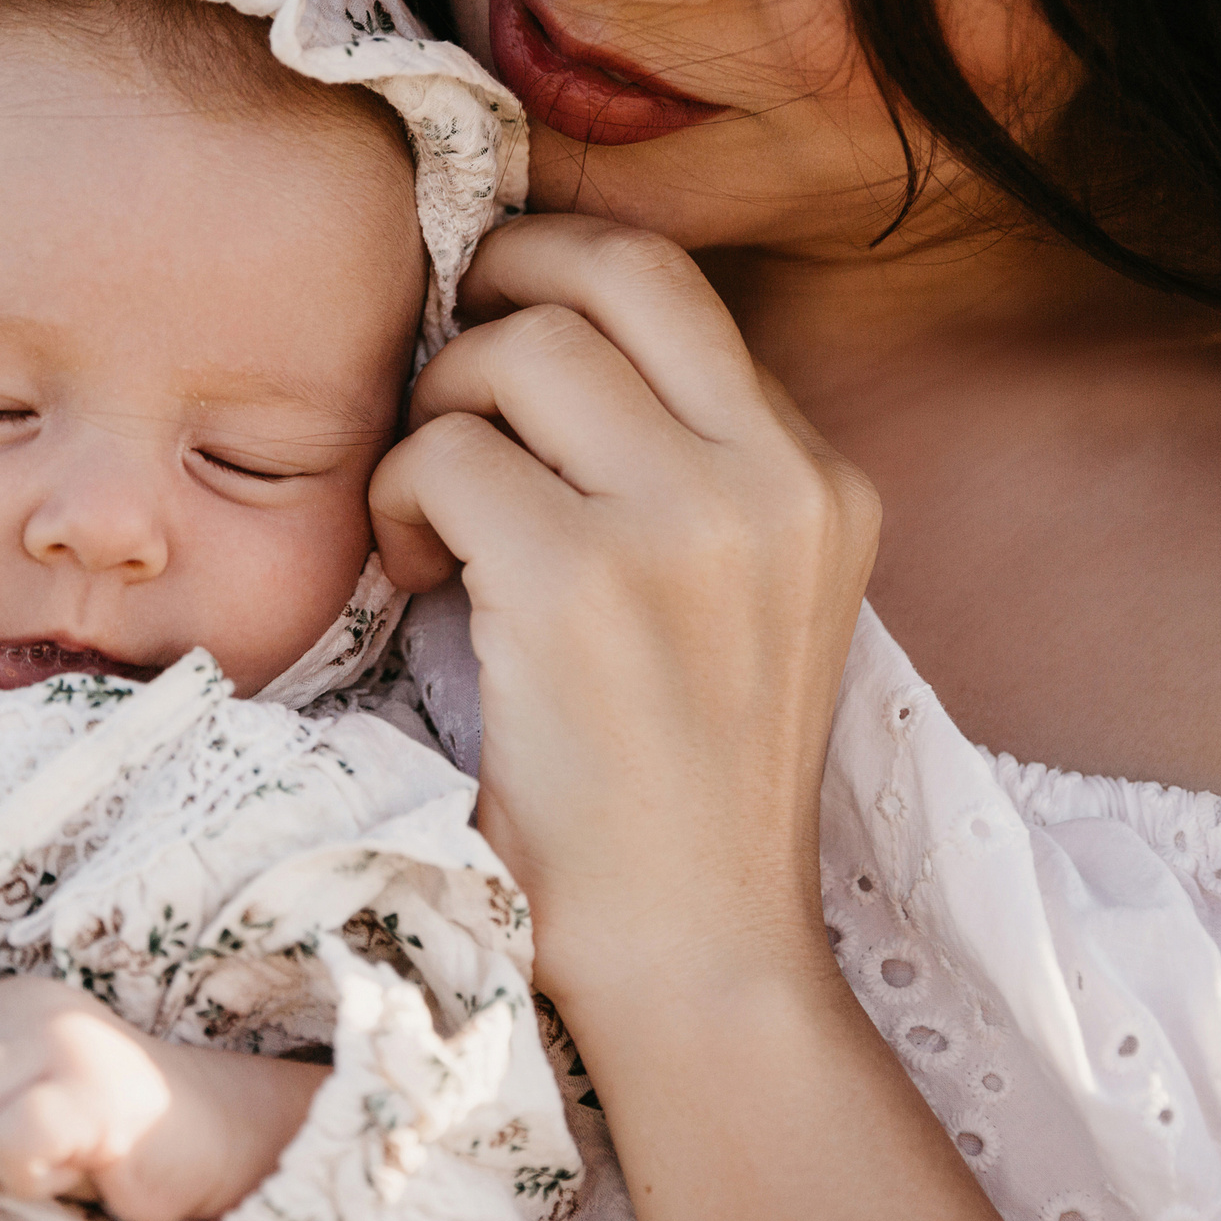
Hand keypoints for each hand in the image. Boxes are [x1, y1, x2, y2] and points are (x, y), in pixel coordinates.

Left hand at [0, 975, 325, 1220]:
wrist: (213, 1134)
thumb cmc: (104, 1129)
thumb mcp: (18, 1111)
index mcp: (5, 998)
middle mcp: (29, 1006)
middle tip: (33, 1145)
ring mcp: (64, 1043)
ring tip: (58, 1152)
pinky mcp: (93, 1091)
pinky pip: (13, 1143)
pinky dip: (31, 1176)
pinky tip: (77, 1166)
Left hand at [370, 215, 879, 995]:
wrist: (698, 955)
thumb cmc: (678, 789)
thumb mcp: (741, 598)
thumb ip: (683, 469)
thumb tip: (540, 333)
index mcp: (820, 479)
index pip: (677, 286)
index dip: (561, 270)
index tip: (493, 313)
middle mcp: (776, 479)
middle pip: (613, 265)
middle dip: (498, 281)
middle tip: (441, 361)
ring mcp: (687, 524)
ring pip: (517, 350)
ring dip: (437, 410)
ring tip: (428, 509)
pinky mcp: (582, 584)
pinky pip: (445, 456)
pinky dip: (400, 497)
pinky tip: (415, 574)